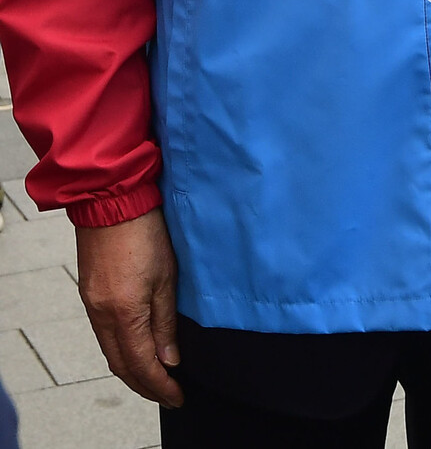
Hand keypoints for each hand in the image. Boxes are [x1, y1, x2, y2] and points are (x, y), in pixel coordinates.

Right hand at [75, 207, 182, 407]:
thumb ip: (165, 321)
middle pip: (120, 364)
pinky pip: (102, 334)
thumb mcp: (166, 276)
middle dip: (144, 385)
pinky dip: (120, 349)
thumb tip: (169, 359)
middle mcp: (102, 314)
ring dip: (130, 369)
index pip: (141, 364)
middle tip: (167, 393)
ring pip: (109, 351)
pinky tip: (135, 348)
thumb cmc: (145, 231)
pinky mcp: (89, 293)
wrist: (112, 199)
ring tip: (154, 377)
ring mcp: (92, 304)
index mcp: (124, 313)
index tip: (177, 395)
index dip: (160, 386)